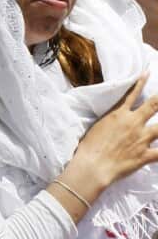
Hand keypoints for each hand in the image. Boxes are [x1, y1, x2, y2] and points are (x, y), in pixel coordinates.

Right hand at [65, 74, 157, 191]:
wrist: (92, 166)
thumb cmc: (88, 148)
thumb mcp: (96, 127)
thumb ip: (109, 121)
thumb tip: (113, 119)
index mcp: (118, 115)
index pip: (132, 94)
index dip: (141, 83)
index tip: (148, 73)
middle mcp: (133, 123)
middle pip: (153, 105)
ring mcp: (142, 139)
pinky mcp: (145, 155)